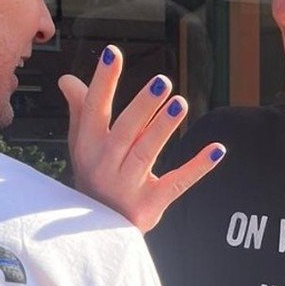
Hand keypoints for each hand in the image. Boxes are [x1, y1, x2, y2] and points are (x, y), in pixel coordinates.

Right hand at [58, 44, 224, 232]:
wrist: (98, 232)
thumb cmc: (93, 178)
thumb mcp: (82, 146)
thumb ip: (80, 110)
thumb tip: (68, 79)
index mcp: (88, 147)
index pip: (94, 109)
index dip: (103, 82)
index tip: (113, 54)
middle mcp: (105, 165)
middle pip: (126, 131)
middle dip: (143, 106)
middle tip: (162, 82)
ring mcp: (127, 187)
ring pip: (146, 154)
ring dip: (163, 128)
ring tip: (180, 104)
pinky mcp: (150, 205)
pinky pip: (176, 183)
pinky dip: (197, 168)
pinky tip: (217, 150)